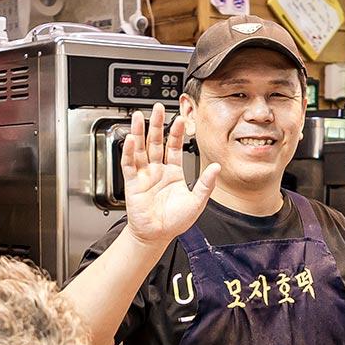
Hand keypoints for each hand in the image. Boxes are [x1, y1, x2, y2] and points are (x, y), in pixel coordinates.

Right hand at [123, 103, 219, 248]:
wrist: (157, 236)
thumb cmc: (175, 221)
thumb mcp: (196, 202)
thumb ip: (206, 184)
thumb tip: (216, 167)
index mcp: (173, 172)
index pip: (174, 147)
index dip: (177, 133)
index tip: (180, 119)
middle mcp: (157, 170)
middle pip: (156, 142)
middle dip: (156, 125)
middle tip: (157, 108)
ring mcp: (144, 175)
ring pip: (140, 149)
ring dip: (139, 132)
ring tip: (139, 116)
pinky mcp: (132, 183)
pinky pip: (129, 164)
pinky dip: (128, 151)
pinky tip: (130, 139)